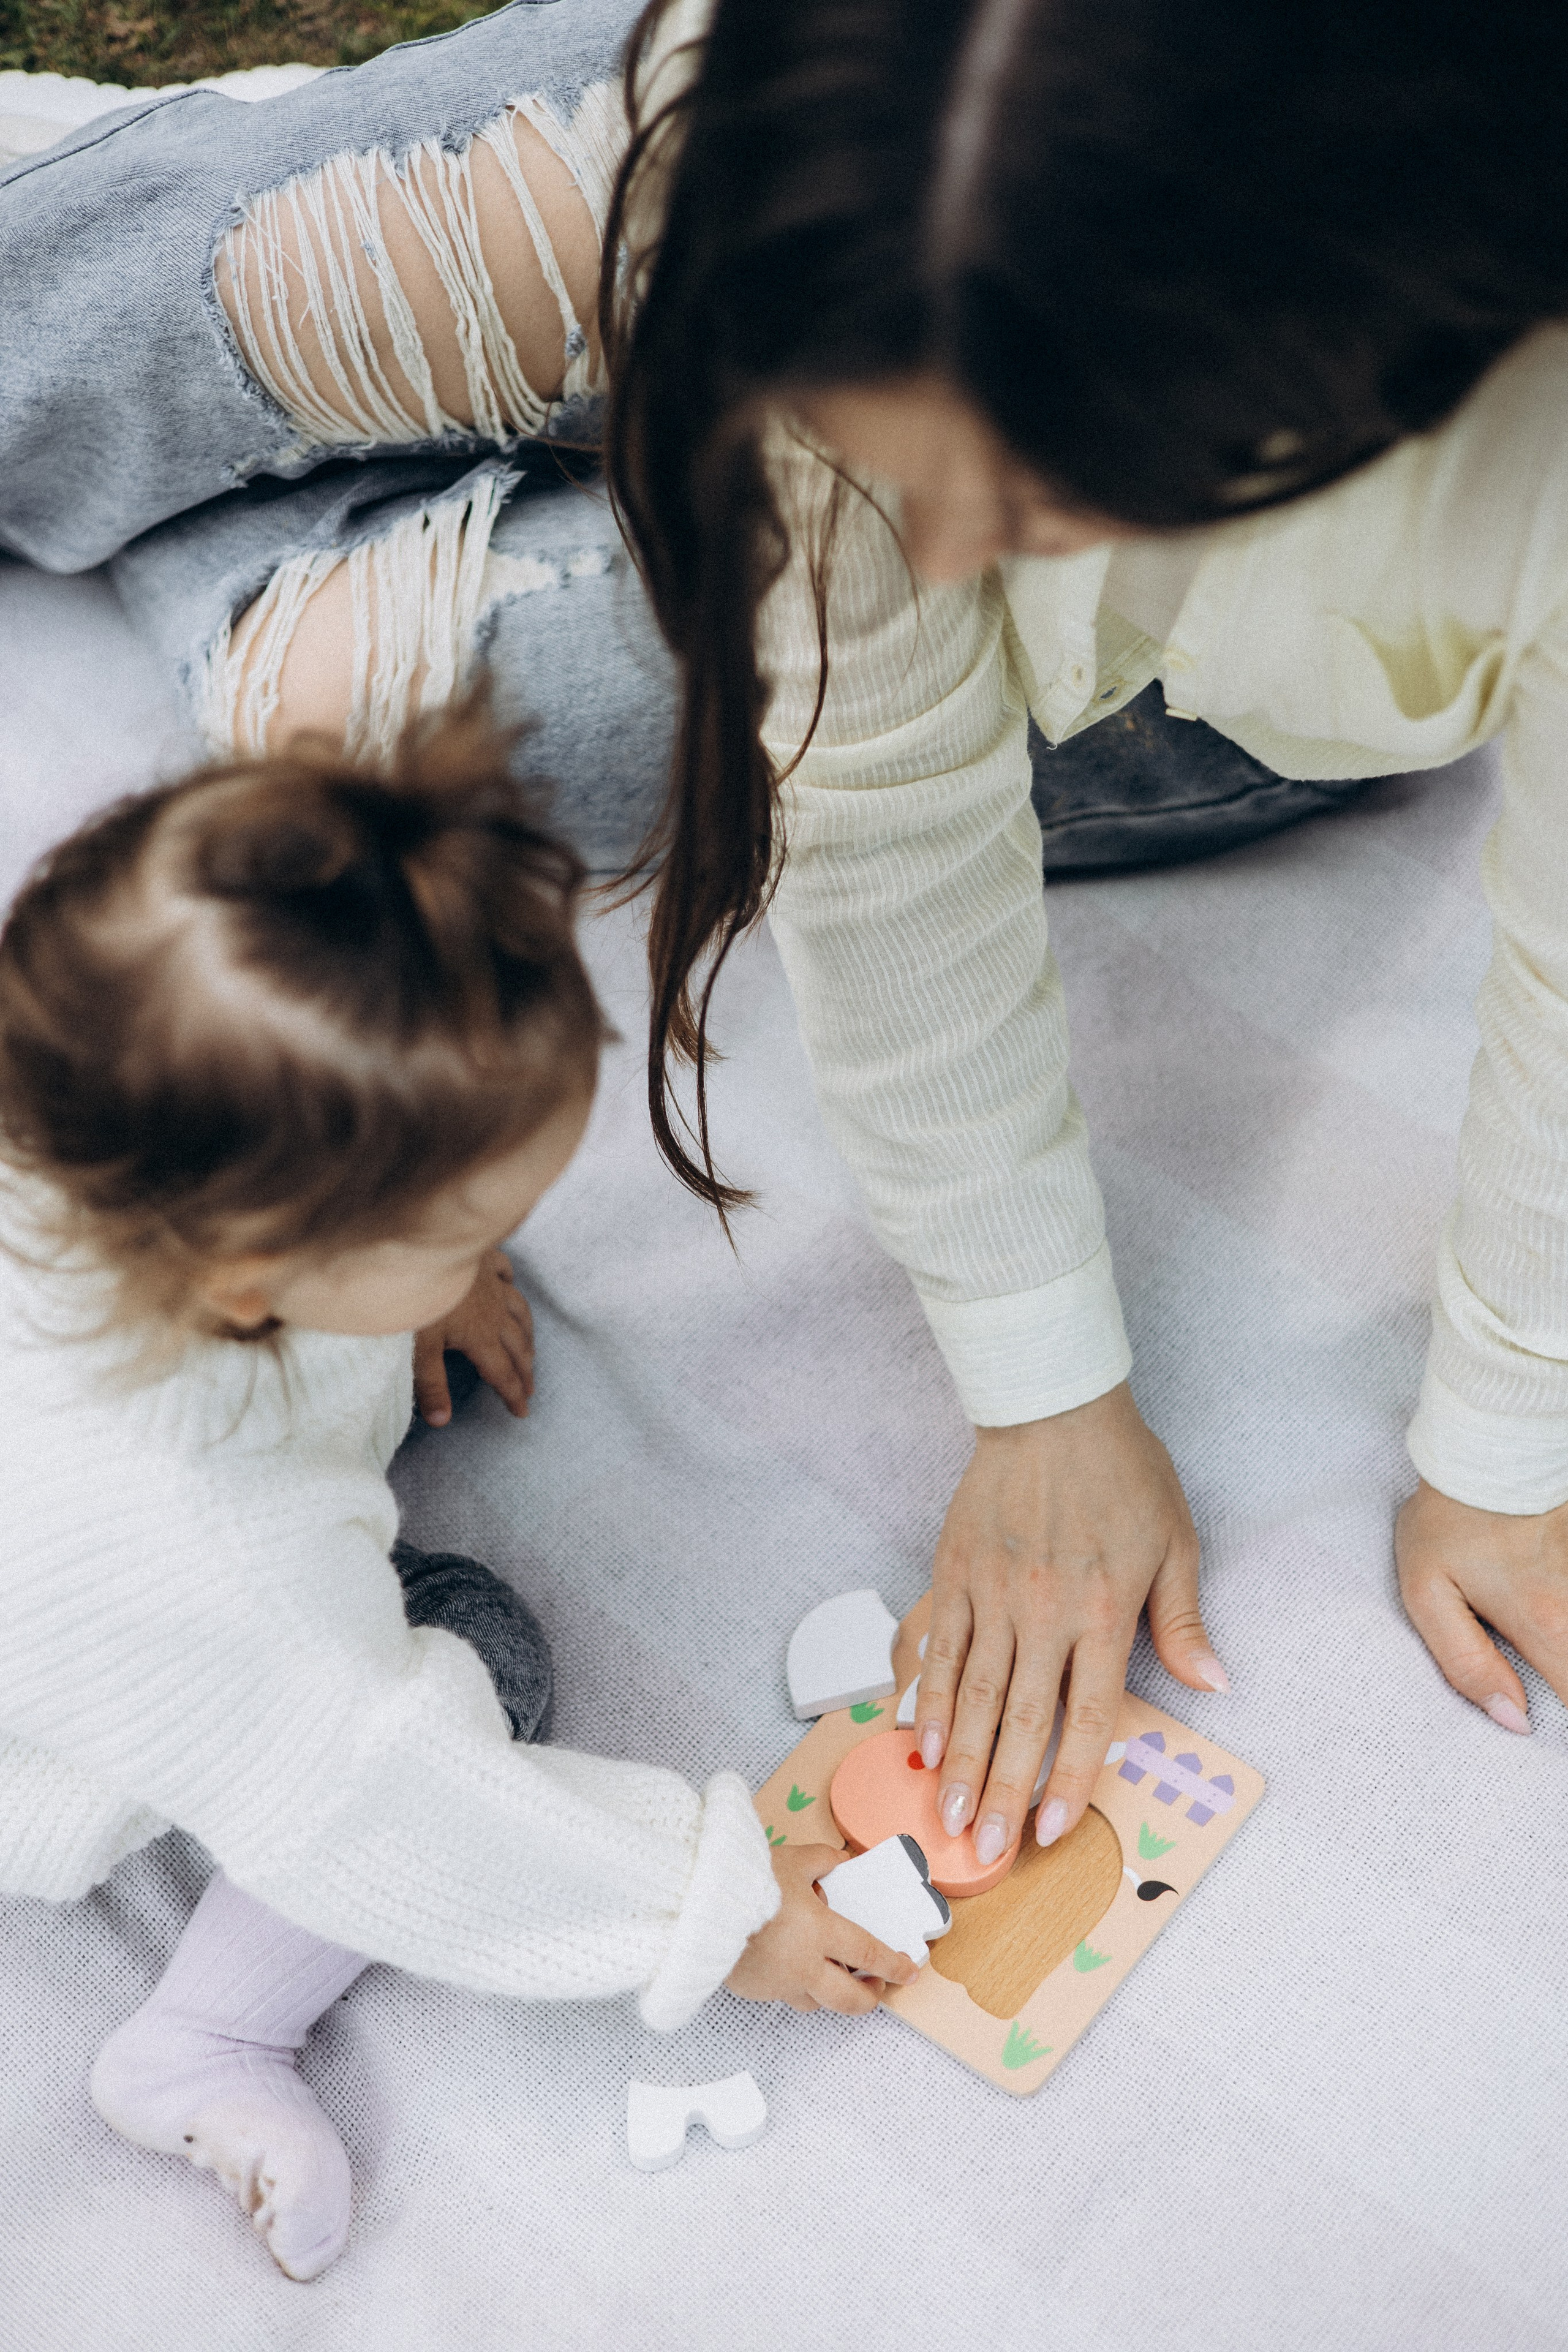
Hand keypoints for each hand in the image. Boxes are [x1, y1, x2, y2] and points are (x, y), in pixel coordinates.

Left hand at [413, 1249, 534, 1425]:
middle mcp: (494, 1311)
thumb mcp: (418, 1347)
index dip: (513, 1395)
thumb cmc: (413, 1296)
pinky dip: (511, 1283)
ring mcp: (492, 1284)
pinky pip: (506, 1272)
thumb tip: (441, 1421)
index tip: (522, 1412)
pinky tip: (510, 1285)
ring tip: (530, 1348)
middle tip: (530, 1388)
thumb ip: (430, 1384)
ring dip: (527, 1334)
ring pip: (520, 1312)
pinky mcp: (485, 1260)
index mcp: (480, 1335)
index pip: (502, 1373)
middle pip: (517, 1346)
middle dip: (525, 1370)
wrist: (420, 1243)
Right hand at [725, 1843, 918, 2013]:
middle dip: (869, 1997)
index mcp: (820, 1932)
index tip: (909, 1972)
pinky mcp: (752, 1989)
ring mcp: (777, 1983)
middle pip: (849, 2000)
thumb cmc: (746, 1878)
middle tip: (874, 1987)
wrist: (697, 1904)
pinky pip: (780, 1993)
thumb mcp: (792, 1859)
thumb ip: (822, 1860)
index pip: (869, 1955)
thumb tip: (840, 1860)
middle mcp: (804, 1966)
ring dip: (828, 1992)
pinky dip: (790, 1982)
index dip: (894, 1966)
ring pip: (815, 2002)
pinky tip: (783, 1962)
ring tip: (828, 1973)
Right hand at [916, 1382, 1225, 1865]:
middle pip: (1021, 1718)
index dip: (1069, 1781)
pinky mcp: (953, 1569)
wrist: (1053, 1402)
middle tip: (980, 1849)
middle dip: (999, 1791)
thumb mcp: (1175, 1541)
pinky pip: (937, 1643)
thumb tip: (1215, 1681)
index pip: (1087, 1715)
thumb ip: (1183, 1619)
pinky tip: (915, 1735)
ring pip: (970, 1691)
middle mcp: (1043, 1610)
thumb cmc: (1123, 1470)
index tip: (1047, 1830)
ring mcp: (991, 1591)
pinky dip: (924, 1693)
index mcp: (1102, 1611)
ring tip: (941, 1813)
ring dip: (955, 1758)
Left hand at [1396, 1478, 1567, 1731]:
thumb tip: (1511, 1720)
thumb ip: (1466, 1663)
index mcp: (1545, 1623)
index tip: (1550, 1732)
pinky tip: (1553, 1603)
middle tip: (1547, 1677)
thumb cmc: (1449, 1518)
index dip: (1567, 1735)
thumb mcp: (1427, 1592)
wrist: (1486, 1443)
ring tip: (1550, 1656)